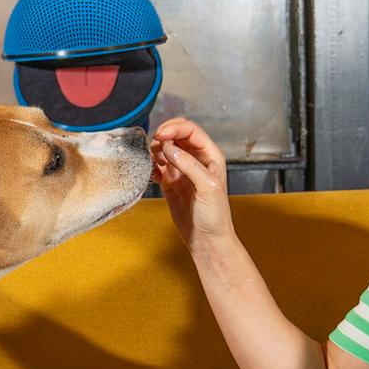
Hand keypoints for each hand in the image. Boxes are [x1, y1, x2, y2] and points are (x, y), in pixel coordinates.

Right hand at [150, 117, 233, 251]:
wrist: (207, 239)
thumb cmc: (215, 216)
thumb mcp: (207, 187)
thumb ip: (189, 165)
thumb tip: (170, 149)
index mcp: (210, 156)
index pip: (190, 130)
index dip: (174, 128)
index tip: (160, 136)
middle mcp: (196, 159)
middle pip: (177, 134)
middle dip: (164, 135)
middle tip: (154, 145)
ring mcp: (182, 170)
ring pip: (166, 148)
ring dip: (156, 150)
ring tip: (155, 163)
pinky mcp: (170, 181)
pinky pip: (158, 165)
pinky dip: (152, 165)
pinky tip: (154, 175)